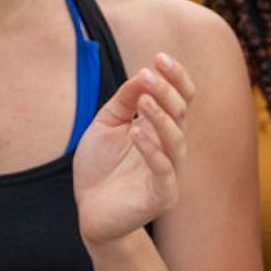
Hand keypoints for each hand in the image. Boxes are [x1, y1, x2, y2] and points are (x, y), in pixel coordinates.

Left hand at [74, 53, 193, 244]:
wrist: (90, 212)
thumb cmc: (100, 167)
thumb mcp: (105, 125)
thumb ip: (123, 101)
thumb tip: (142, 74)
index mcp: (161, 128)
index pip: (181, 97)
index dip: (175, 77)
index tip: (160, 57)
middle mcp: (170, 146)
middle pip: (180, 113)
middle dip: (166, 91)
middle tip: (147, 74)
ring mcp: (169, 172)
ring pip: (176, 140)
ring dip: (161, 117)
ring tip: (144, 100)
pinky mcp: (161, 196)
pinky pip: (163, 170)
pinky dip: (151, 150)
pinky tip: (134, 133)